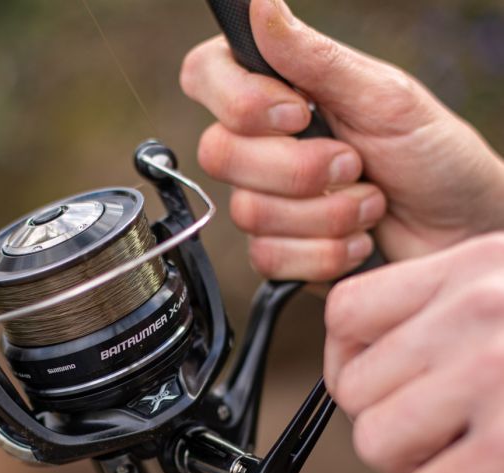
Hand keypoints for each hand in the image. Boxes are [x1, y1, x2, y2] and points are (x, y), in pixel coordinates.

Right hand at [180, 0, 503, 280]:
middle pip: (219, 154)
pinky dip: (325, 252)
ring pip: (248, 212)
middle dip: (297, 168)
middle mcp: (263, 146)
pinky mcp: (277, 251)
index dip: (237, 100)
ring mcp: (267, 201)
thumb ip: (315, 58)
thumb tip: (260, 6)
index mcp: (280, 93)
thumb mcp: (384, 98)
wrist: (456, 230)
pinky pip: (269, 257)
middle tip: (353, 163)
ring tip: (370, 203)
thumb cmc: (432, 156)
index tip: (296, 112)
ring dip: (326, 213)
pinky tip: (357, 239)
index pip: (206, 76)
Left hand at [324, 234, 503, 472]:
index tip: (385, 379)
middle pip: (354, 388)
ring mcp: (492, 376)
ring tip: (468, 457)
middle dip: (390, 420)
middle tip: (443, 430)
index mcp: (470, 269)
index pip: (346, 313)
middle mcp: (475, 313)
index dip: (351, 359)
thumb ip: (436, 313)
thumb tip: (355, 366)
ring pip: (376, 441)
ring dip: (415, 464)